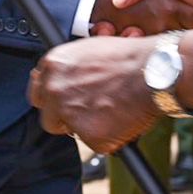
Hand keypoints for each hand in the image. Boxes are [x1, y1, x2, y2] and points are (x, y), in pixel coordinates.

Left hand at [28, 37, 160, 153]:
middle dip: (65, 118)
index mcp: (54, 65)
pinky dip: (108, 137)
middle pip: (48, 117)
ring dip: (88, 126)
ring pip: (72, 132)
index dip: (51, 99)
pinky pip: (95, 143)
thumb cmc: (130, 58)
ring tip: (112, 110)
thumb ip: (71, 68)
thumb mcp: (90, 50)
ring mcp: (70, 114)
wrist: (155, 71)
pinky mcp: (89, 135)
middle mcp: (55, 90)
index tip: (61, 102)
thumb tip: (66, 79)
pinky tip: (121, 118)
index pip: (37, 91)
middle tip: (88, 112)